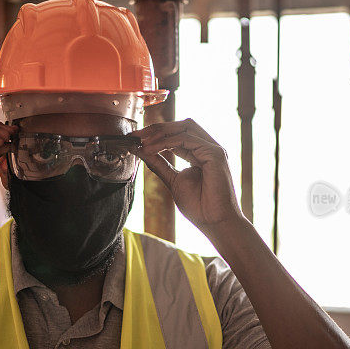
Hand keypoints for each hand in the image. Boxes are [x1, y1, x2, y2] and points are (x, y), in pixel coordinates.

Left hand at [132, 118, 243, 232]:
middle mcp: (208, 148)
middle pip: (181, 125)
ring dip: (160, 132)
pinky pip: (186, 139)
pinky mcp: (215, 153)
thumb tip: (140, 150)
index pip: (177, 135)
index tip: (134, 139)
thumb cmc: (200, 207)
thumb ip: (158, 164)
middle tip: (135, 136)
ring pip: (185, 127)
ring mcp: (213, 149)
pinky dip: (166, 142)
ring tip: (142, 142)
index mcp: (200, 154)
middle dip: (157, 128)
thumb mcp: (173, 181)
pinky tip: (151, 150)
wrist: (215, 223)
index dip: (156, 134)